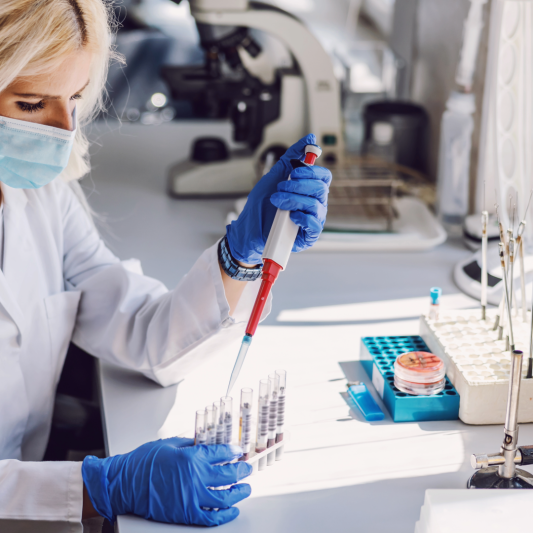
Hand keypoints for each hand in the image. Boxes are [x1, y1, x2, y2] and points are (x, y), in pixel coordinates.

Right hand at [82, 438, 251, 525]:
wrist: (125, 484)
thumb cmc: (144, 462)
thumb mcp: (170, 444)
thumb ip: (191, 443)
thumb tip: (207, 442)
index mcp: (192, 457)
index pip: (222, 453)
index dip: (234, 451)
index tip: (239, 450)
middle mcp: (195, 477)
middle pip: (228, 474)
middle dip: (242, 471)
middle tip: (247, 468)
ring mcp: (191, 497)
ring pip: (224, 498)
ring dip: (239, 493)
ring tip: (245, 489)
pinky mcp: (185, 513)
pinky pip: (211, 518)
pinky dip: (225, 515)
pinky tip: (232, 510)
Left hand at [226, 134, 331, 264]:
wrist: (249, 227)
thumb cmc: (262, 203)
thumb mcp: (275, 175)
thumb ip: (292, 157)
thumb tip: (309, 139)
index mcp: (310, 190)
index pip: (324, 177)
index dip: (312, 171)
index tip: (294, 172)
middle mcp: (315, 204)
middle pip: (321, 189)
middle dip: (298, 186)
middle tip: (280, 188)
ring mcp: (312, 220)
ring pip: (316, 205)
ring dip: (293, 199)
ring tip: (277, 201)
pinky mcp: (308, 236)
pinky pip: (314, 225)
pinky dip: (302, 217)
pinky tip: (290, 216)